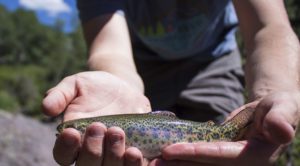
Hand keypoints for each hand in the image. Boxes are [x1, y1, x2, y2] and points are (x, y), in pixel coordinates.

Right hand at [42, 71, 150, 165]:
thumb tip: (46, 108)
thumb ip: (60, 95)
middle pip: (88, 165)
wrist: (121, 87)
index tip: (71, 132)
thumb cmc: (93, 86)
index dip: (65, 148)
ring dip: (114, 156)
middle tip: (99, 126)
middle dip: (92, 151)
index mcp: (74, 139)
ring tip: (118, 132)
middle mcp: (92, 151)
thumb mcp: (75, 84)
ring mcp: (113, 153)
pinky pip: (134, 165)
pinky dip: (135, 163)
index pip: (63, 154)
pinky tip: (136, 151)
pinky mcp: (133, 151)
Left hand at [149, 91, 299, 165]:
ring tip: (149, 160)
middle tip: (151, 161)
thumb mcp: (284, 108)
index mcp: (254, 157)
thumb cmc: (278, 107)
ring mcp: (227, 162)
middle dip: (178, 163)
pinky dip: (179, 156)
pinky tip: (160, 152)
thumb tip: (280, 130)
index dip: (196, 154)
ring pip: (197, 165)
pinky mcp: (218, 156)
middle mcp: (238, 165)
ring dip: (174, 163)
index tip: (172, 150)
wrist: (270, 112)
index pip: (221, 156)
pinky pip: (197, 158)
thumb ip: (282, 118)